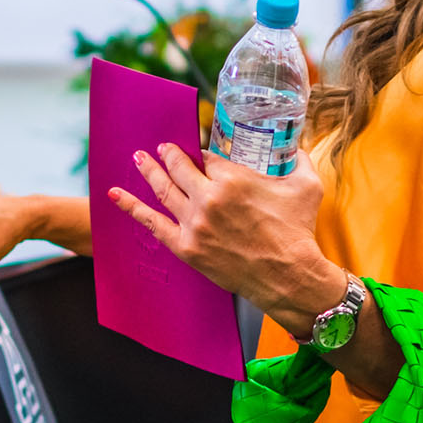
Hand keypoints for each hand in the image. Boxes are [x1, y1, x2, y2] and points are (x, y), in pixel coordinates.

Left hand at [107, 145, 337, 320]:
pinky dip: (132, 207)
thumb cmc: (298, 231)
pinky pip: (152, 223)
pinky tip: (115, 195)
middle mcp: (208, 198)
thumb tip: (299, 146)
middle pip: (179, 168)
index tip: (197, 151)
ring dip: (148, 171)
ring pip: (163, 190)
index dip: (201, 153)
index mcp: (233, 178)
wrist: (289, 276)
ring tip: (138, 158)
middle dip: (169, 155)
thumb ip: (300, 160)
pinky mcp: (187, 248)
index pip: (206, 157)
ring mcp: (194, 224)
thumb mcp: (306, 186)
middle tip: (162, 147)